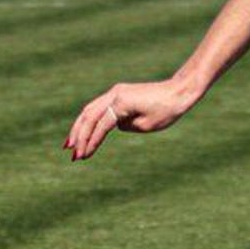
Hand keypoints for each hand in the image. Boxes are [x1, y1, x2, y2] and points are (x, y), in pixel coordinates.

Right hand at [65, 78, 197, 160]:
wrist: (179, 91)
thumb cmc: (166, 110)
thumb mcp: (145, 125)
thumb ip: (124, 125)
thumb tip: (111, 125)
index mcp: (121, 102)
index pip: (100, 125)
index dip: (91, 142)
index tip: (83, 157)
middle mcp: (115, 94)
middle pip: (89, 116)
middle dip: (79, 136)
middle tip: (72, 155)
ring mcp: (115, 92)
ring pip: (90, 110)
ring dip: (80, 127)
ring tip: (70, 145)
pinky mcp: (119, 93)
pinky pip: (98, 107)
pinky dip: (89, 119)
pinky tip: (83, 132)